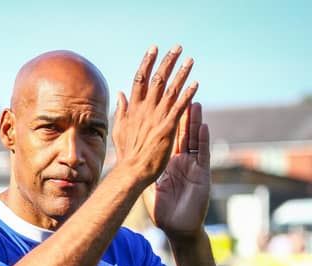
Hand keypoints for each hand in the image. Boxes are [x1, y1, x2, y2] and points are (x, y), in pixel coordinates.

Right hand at [112, 45, 197, 186]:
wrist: (132, 171)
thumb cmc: (126, 153)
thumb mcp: (118, 129)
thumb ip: (120, 110)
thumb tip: (119, 93)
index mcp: (132, 109)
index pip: (139, 79)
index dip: (147, 62)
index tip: (154, 49)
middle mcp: (144, 110)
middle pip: (157, 79)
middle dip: (167, 61)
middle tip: (177, 47)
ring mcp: (156, 118)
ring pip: (170, 90)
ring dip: (181, 73)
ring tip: (190, 60)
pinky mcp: (168, 128)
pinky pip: (180, 107)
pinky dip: (188, 94)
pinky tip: (196, 83)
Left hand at [143, 102, 210, 238]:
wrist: (177, 228)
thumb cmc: (163, 211)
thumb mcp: (150, 188)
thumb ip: (142, 173)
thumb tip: (129, 163)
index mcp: (168, 164)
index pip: (167, 139)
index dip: (164, 123)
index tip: (159, 106)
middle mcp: (181, 162)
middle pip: (181, 133)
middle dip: (181, 115)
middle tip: (178, 96)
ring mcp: (193, 167)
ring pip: (194, 139)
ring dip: (195, 122)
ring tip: (194, 102)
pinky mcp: (202, 174)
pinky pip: (203, 154)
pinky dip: (204, 140)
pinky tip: (204, 126)